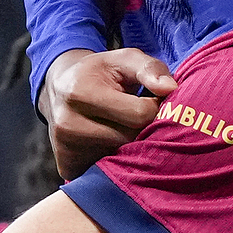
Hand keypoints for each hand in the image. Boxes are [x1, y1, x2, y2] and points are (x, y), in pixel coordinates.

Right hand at [39, 48, 176, 179]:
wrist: (60, 88)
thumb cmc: (101, 73)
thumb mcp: (124, 60)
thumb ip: (151, 69)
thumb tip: (171, 88)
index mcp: (80, 92)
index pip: (139, 114)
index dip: (152, 107)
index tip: (148, 100)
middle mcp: (67, 124)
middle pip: (130, 139)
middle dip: (142, 129)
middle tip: (136, 115)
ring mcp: (66, 149)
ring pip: (121, 158)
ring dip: (130, 146)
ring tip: (122, 126)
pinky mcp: (68, 167)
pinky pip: (107, 172)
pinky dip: (115, 161)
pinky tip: (110, 143)